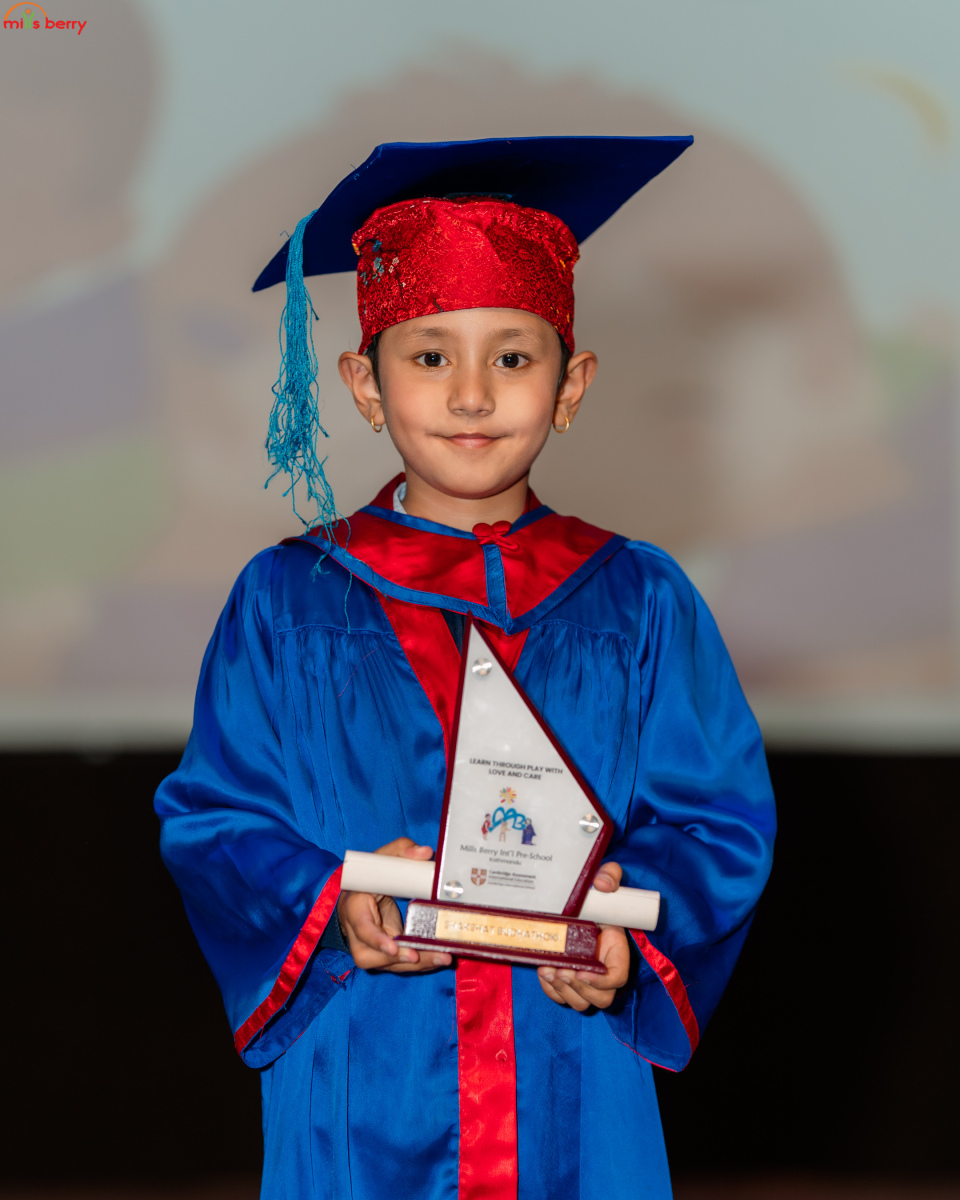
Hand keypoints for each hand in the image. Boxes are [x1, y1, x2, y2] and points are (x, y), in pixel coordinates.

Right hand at [337, 837, 452, 972]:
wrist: (357, 896)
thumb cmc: (370, 877)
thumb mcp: (382, 859)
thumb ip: (402, 850)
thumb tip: (425, 853)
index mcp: (355, 908)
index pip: (362, 928)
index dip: (377, 939)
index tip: (394, 946)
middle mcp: (357, 934)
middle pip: (373, 955)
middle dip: (400, 959)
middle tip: (423, 956)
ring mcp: (368, 948)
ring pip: (388, 965)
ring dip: (416, 964)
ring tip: (442, 957)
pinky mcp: (382, 955)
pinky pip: (398, 964)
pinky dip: (420, 963)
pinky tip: (439, 957)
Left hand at [537, 862, 629, 1010]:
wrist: (576, 903)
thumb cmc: (593, 895)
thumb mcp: (604, 878)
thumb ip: (610, 875)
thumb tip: (604, 884)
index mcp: (617, 950)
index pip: (618, 978)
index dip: (602, 981)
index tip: (582, 972)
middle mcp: (604, 970)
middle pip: (601, 998)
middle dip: (580, 989)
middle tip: (562, 970)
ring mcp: (586, 979)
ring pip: (581, 1003)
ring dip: (564, 991)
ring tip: (549, 970)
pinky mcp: (569, 981)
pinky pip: (562, 997)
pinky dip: (551, 990)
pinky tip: (543, 971)